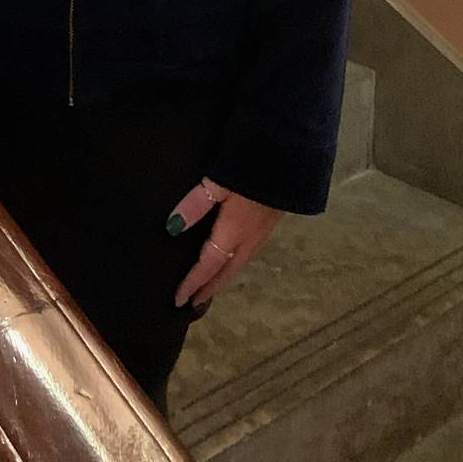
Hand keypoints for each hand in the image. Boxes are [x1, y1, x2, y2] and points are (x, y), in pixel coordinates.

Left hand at [169, 175, 282, 307]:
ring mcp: (261, 233)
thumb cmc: (250, 168)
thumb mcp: (218, 182)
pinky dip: (232, 266)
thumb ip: (196, 203)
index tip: (178, 299)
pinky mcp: (268, 224)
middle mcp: (249, 240)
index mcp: (233, 232)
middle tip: (193, 303)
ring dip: (221, 279)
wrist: (291, 158)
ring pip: (238, 265)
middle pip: (226, 272)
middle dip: (209, 289)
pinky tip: (229, 260)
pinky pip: (246, 255)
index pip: (209, 265)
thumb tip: (171, 227)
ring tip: (208, 287)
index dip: (193, 282)